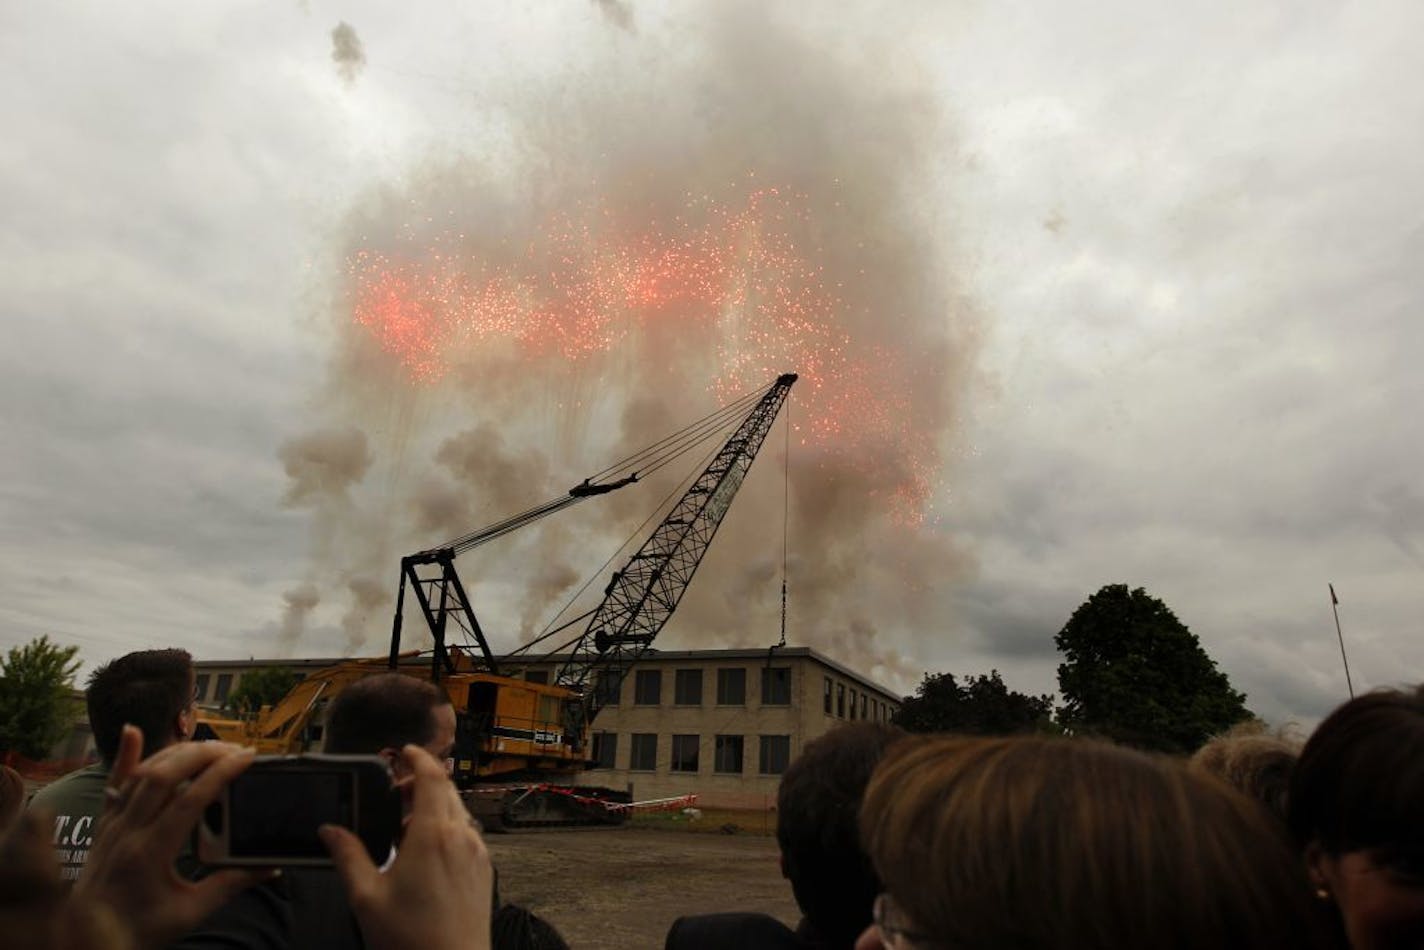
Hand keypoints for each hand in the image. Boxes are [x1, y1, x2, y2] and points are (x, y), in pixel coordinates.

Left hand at [73, 725, 271, 947]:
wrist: (87, 942)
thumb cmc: (138, 932)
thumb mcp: (190, 914)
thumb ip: (230, 885)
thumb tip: (269, 867)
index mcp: (150, 854)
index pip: (189, 800)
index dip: (221, 774)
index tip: (247, 758)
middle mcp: (127, 833)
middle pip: (164, 776)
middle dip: (203, 754)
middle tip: (234, 748)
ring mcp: (112, 826)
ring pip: (141, 774)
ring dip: (176, 753)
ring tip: (208, 747)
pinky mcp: (104, 825)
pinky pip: (115, 784)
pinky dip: (126, 757)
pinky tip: (133, 731)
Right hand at [321, 744, 491, 949]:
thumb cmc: (410, 939)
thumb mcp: (366, 897)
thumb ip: (348, 856)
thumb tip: (330, 830)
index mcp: (433, 835)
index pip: (432, 777)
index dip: (419, 757)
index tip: (405, 750)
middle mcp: (462, 837)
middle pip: (447, 790)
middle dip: (423, 781)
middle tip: (395, 789)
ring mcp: (477, 853)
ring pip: (459, 811)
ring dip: (436, 804)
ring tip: (405, 822)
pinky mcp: (484, 871)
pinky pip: (467, 833)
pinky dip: (448, 826)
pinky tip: (425, 849)